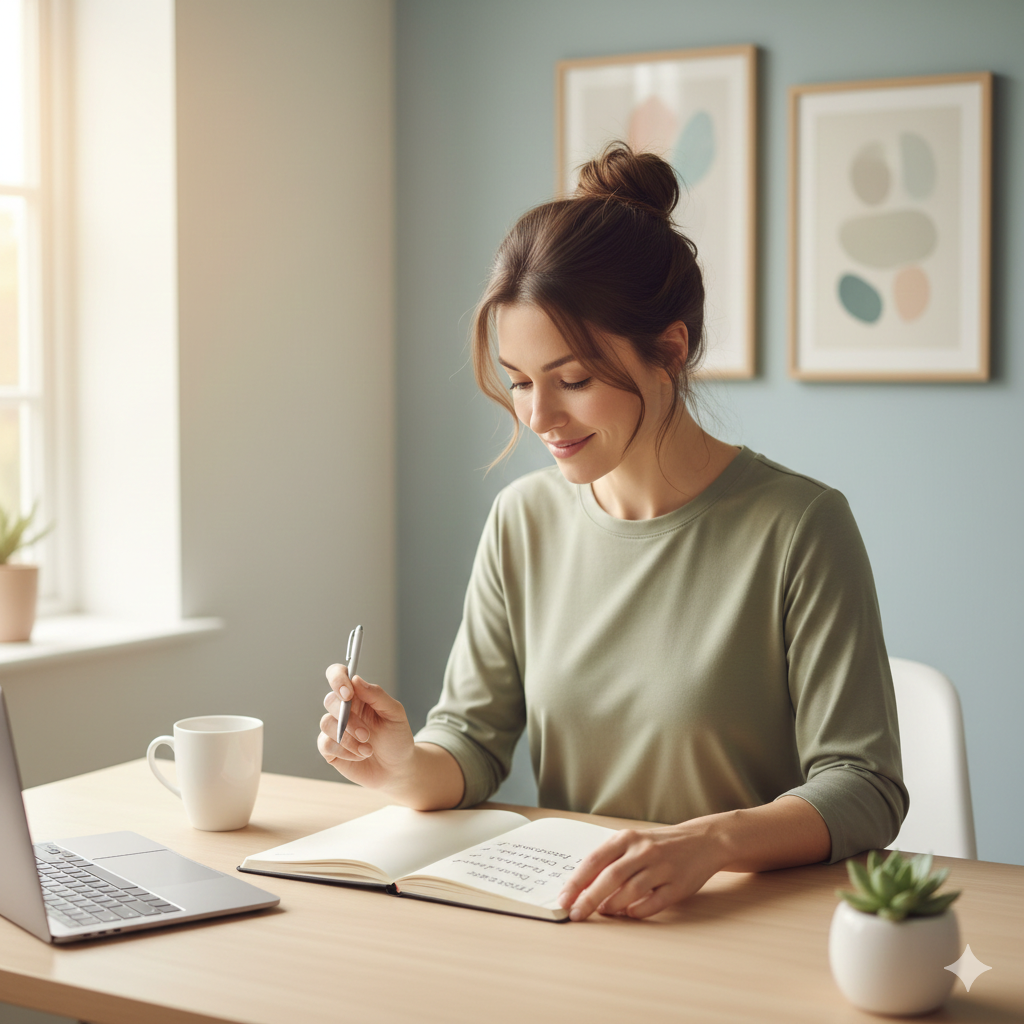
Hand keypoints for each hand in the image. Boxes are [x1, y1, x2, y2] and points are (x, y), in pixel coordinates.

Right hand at [317, 665, 416, 790]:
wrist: (397, 769)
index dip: (337, 678)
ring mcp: (335, 728)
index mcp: (358, 695)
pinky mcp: (330, 749)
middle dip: (348, 718)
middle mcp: (343, 709)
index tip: (347, 693)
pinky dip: (345, 751)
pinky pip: (326, 744)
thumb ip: (377, 695)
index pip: (338, 675)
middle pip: (330, 700)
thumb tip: (356, 680)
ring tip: (368, 749)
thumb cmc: (397, 738)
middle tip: (366, 734)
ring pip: (326, 723)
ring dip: (348, 738)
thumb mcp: (395, 714)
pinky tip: (360, 756)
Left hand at [556, 821, 725, 920]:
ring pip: (630, 891)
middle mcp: (644, 850)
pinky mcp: (678, 886)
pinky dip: (637, 911)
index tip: (563, 899)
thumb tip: (581, 886)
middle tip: (575, 914)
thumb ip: (610, 860)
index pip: (595, 860)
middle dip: (589, 899)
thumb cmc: (660, 844)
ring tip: (603, 912)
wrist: (703, 841)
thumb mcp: (633, 842)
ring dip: (612, 906)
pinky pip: (653, 903)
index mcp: (628, 837)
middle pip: (610, 877)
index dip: (577, 881)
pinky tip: (628, 913)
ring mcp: (662, 868)